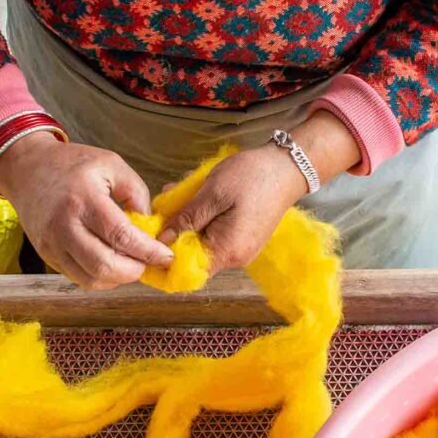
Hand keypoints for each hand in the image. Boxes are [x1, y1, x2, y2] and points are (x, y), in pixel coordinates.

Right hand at [0, 134, 173, 288]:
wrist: (27, 168)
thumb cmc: (72, 164)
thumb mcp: (111, 164)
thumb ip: (136, 192)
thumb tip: (150, 227)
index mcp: (84, 199)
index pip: (121, 236)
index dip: (148, 251)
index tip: (166, 255)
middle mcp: (65, 225)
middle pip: (104, 265)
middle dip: (134, 270)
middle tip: (148, 261)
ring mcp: (53, 244)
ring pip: (91, 279)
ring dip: (118, 278)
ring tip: (131, 263)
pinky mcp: (47, 255)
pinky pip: (78, 278)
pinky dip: (101, 278)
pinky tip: (112, 263)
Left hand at [158, 110, 361, 272]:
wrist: (288, 167)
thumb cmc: (252, 177)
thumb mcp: (212, 194)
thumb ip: (186, 220)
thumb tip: (161, 242)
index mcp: (226, 251)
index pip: (188, 271)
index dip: (166, 259)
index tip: (150, 239)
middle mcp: (235, 258)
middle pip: (193, 256)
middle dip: (176, 232)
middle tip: (166, 203)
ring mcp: (241, 249)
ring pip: (203, 242)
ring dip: (189, 221)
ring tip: (183, 193)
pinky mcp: (244, 237)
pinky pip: (215, 234)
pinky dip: (203, 218)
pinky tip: (199, 196)